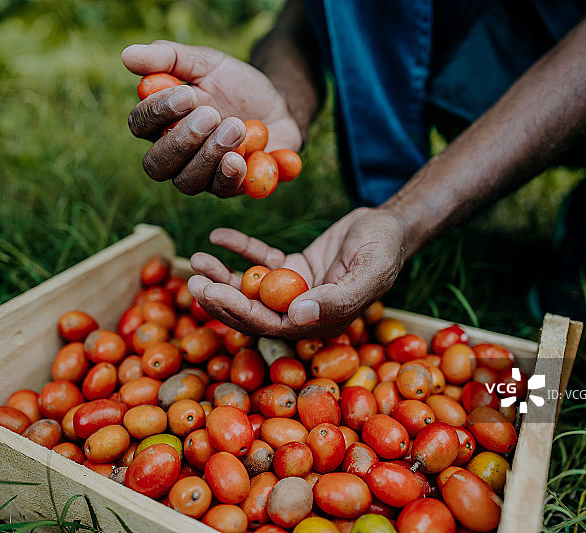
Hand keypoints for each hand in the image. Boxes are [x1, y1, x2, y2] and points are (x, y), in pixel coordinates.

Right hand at [122, 41, 302, 196]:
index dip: (157, 112)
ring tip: (237, 126)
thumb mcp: (206, 63)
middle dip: (182, 141)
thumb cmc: (234, 85)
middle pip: (157, 164)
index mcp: (160, 124)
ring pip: (187, 182)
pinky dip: (232, 175)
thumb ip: (169, 58)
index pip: (139, 124)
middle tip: (211, 114)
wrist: (278, 105)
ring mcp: (200, 176)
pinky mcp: (229, 187)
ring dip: (210, 154)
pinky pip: (222, 190)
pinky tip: (244, 157)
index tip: (187, 94)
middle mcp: (174, 156)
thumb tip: (127, 55)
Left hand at [187, 207, 407, 338]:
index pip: (271, 324)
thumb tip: (297, 315)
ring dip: (223, 276)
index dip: (238, 311)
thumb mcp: (369, 271)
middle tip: (193, 280)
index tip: (210, 292)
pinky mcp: (293, 268)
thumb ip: (338, 298)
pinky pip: (261, 261)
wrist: (392, 225)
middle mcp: (304, 312)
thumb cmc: (385, 248)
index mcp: (320, 322)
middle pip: (253, 311)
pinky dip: (240, 249)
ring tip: (197, 259)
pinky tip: (218, 236)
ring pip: (252, 288)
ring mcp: (296, 290)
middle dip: (221, 298)